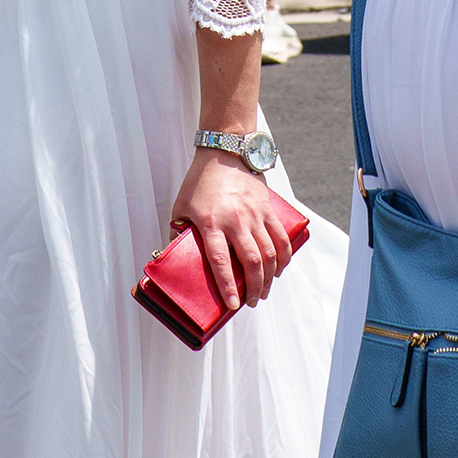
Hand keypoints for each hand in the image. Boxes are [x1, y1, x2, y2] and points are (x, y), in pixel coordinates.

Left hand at [171, 146, 291, 313]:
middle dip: (254, 287)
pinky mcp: (267, 209)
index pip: (221, 261)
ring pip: (270, 253)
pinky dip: (284, 256)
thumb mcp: (180, 208)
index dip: (227, 286)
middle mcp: (235, 220)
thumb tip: (173, 259)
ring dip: (269, 277)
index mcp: (211, 223)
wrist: (224, 152)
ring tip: (264, 291)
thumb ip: (177, 233)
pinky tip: (280, 269)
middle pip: (251, 262)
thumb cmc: (199, 182)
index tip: (233, 305)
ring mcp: (254, 215)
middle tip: (251, 302)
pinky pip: (281, 237)